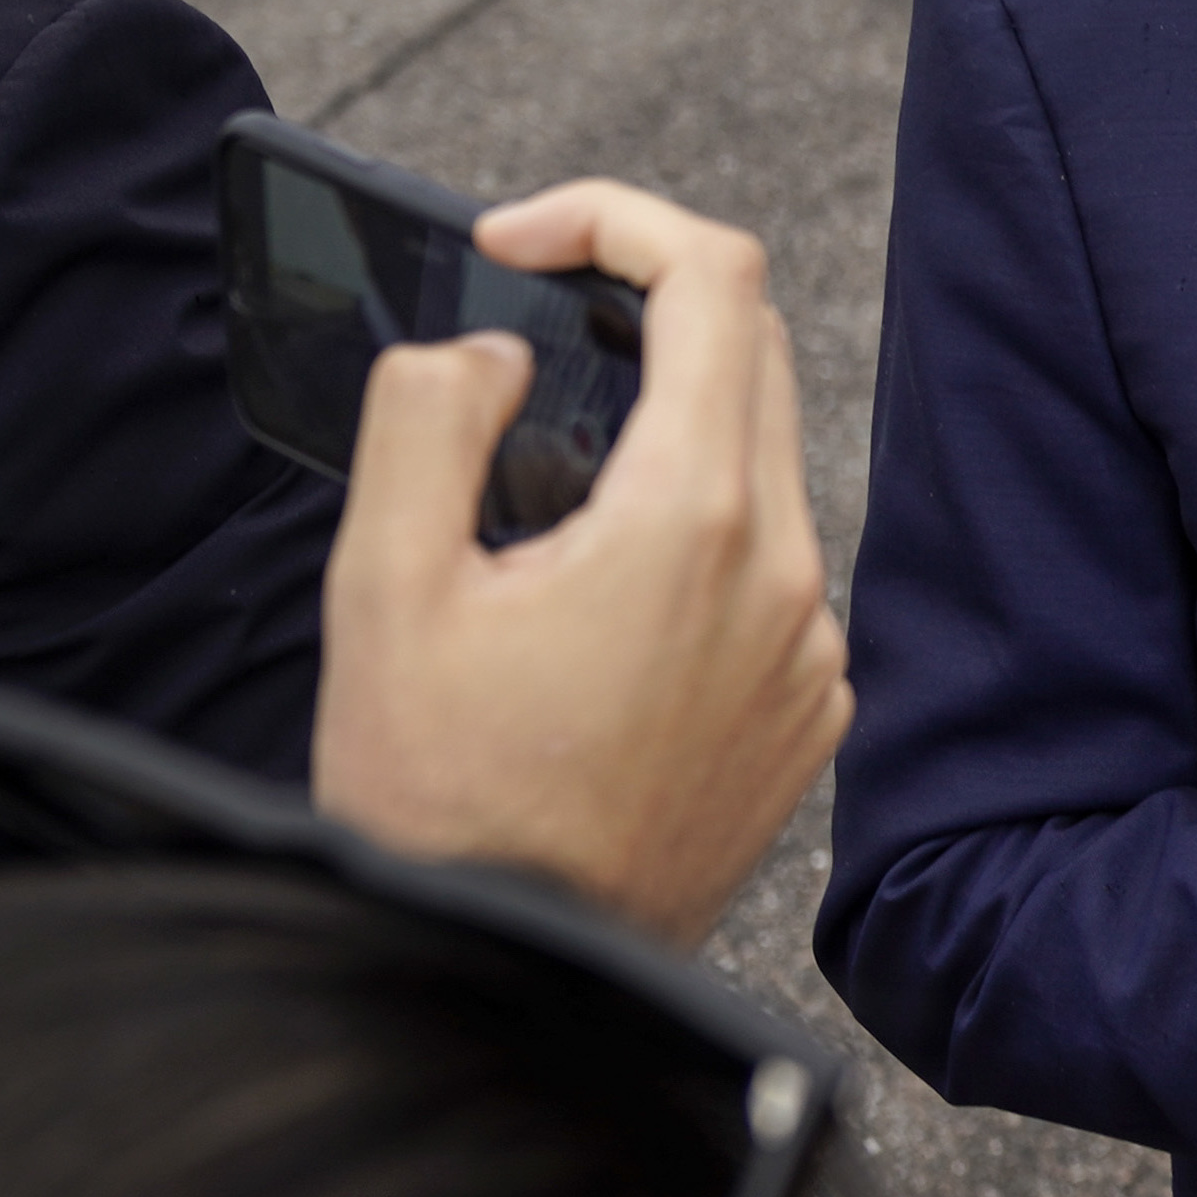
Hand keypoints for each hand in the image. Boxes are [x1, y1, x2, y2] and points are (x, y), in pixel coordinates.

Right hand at [309, 182, 850, 947]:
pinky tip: (595, 597)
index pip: (715, 279)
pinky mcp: (811, 710)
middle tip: (526, 332)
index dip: (613, 218)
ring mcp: (812, 649)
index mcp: (693, 522)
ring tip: (541, 488)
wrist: (512, 979)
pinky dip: (695, 533)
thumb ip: (431, 420)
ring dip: (665, 432)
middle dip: (640, 312)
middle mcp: (785, 576)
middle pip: (750, 356)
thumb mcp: (384, 587)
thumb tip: (493, 350)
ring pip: (763, 464)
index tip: (516, 242)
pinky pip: (770, 567)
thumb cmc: (440, 803)